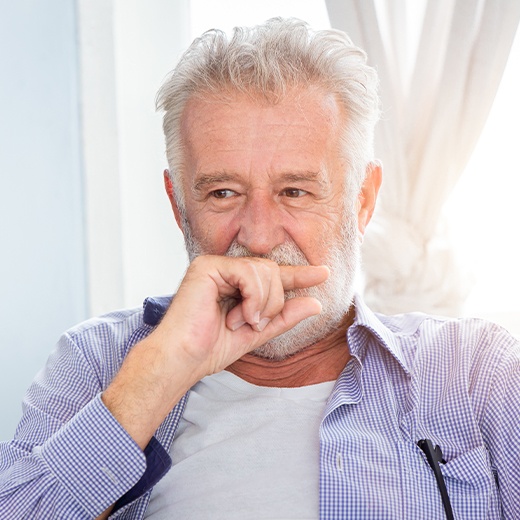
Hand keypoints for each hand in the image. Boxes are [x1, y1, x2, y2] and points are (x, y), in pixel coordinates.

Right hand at [152, 255, 328, 377]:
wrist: (182, 359)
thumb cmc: (211, 348)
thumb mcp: (257, 333)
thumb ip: (284, 317)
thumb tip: (315, 303)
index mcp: (237, 285)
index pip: (274, 275)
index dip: (299, 274)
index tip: (324, 273)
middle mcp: (226, 271)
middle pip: (272, 271)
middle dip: (274, 302)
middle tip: (255, 324)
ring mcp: (216, 265)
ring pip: (265, 271)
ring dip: (263, 304)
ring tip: (243, 323)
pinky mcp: (208, 265)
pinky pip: (249, 272)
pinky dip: (253, 298)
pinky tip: (239, 316)